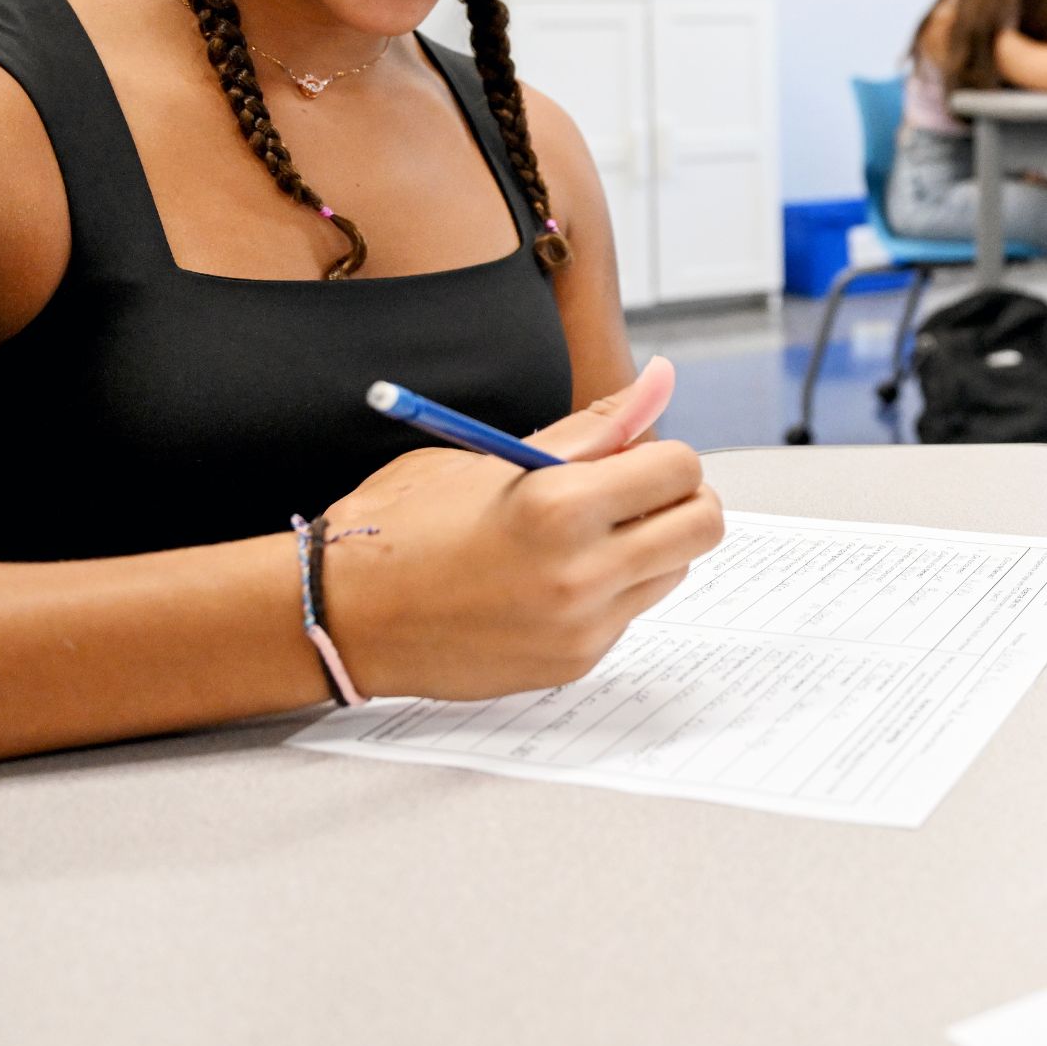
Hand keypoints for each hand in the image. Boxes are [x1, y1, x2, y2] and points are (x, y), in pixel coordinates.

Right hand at [317, 359, 724, 698]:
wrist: (344, 612)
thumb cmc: (409, 521)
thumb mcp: (496, 454)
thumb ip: (593, 428)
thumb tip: (661, 383)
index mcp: (560, 504)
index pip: (681, 467)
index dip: (662, 453)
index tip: (631, 456)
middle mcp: (581, 571)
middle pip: (702, 525)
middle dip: (679, 499)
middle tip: (631, 494)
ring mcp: (581, 625)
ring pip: (674, 570)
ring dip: (650, 546)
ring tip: (581, 537)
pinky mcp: (574, 662)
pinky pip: (630, 612)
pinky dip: (612, 589)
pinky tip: (551, 579)